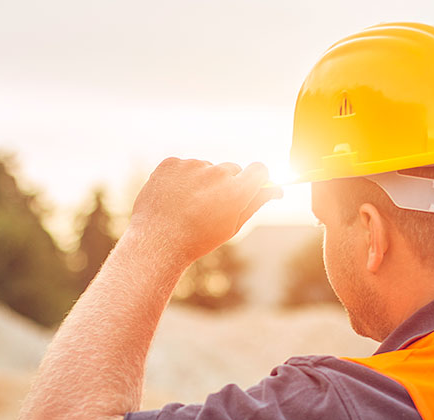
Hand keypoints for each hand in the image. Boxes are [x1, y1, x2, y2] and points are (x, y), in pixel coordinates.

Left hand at [128, 158, 282, 262]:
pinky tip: (174, 198)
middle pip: (231, 169)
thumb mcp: (231, 226)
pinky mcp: (171, 163)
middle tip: (211, 207)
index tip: (252, 185)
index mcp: (235, 192)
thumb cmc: (198, 239)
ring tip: (187, 206)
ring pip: (205, 168)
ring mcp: (191, 166)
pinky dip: (181, 178)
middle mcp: (215, 174)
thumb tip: (277, 189)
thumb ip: (255, 204)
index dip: (257, 178)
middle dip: (227, 184)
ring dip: (202, 181)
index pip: (259, 169)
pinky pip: (184, 166)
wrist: (156, 243)